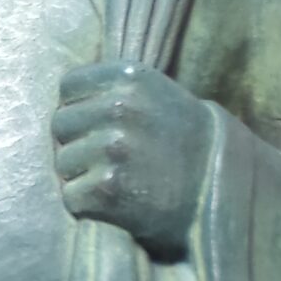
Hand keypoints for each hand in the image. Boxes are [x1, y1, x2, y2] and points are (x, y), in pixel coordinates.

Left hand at [51, 61, 212, 260]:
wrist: (219, 189)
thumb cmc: (181, 141)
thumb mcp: (154, 94)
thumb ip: (111, 88)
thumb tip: (61, 101)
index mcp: (129, 76)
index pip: (68, 88)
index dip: (80, 109)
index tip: (101, 126)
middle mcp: (119, 107)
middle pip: (60, 125)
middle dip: (78, 143)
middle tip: (111, 159)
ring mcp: (112, 147)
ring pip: (63, 162)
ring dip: (82, 176)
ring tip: (118, 179)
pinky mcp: (107, 187)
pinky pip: (71, 196)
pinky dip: (88, 205)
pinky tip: (117, 201)